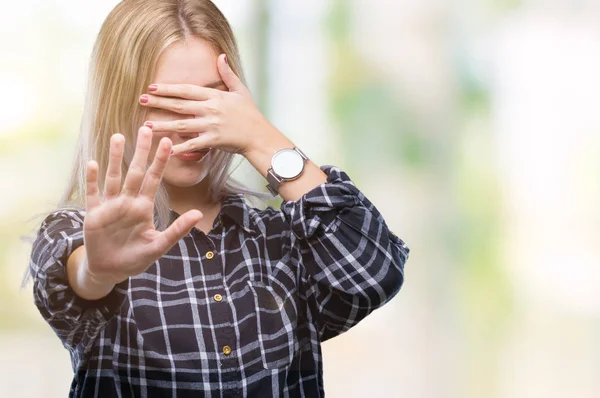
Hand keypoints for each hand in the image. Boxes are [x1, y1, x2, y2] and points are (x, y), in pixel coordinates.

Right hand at [83, 126, 203, 284]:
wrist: (110, 270)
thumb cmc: (135, 257)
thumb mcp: (159, 246)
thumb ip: (177, 230)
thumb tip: (197, 214)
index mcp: (144, 207)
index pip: (155, 179)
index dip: (161, 161)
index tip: (168, 141)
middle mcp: (128, 201)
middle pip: (136, 171)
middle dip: (141, 151)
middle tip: (146, 128)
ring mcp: (110, 206)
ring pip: (114, 177)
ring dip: (115, 158)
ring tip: (118, 136)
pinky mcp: (94, 214)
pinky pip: (92, 193)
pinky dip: (92, 179)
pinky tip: (92, 163)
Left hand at [139, 54, 276, 155]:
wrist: (259, 135)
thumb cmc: (250, 114)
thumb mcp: (240, 91)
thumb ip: (227, 74)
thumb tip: (220, 56)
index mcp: (215, 96)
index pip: (187, 90)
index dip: (169, 88)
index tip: (152, 87)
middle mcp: (211, 109)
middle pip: (180, 105)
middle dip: (159, 102)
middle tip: (141, 100)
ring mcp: (211, 125)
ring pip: (182, 124)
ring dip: (163, 125)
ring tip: (147, 125)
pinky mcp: (213, 140)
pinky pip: (193, 144)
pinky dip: (179, 148)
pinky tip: (166, 149)